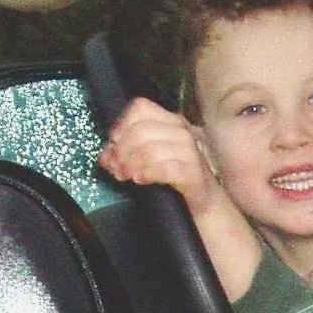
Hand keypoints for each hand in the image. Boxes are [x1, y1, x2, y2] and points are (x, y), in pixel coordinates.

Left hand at [97, 97, 221, 216]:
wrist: (206, 204)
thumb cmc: (176, 179)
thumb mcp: (150, 161)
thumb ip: (127, 154)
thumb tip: (106, 156)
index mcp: (172, 122)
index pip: (142, 108)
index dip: (122, 124)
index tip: (113, 143)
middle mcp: (183, 132)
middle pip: (142, 130)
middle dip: (122, 150)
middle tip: (115, 168)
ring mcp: (192, 152)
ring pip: (151, 149)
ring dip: (131, 164)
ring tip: (124, 176)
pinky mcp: (195, 173)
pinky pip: (166, 168)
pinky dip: (148, 173)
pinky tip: (140, 180)